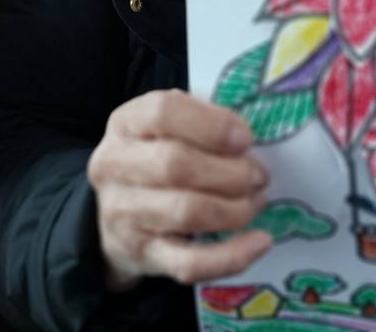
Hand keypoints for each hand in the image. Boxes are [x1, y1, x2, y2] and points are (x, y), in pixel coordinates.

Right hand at [87, 90, 271, 290]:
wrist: (115, 215)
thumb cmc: (153, 157)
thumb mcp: (166, 127)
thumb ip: (202, 123)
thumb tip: (248, 140)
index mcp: (126, 123)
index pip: (163, 112)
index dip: (212, 125)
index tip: (245, 139)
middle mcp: (115, 166)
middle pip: (176, 165)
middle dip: (231, 172)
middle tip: (259, 176)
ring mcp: (124, 214)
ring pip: (186, 212)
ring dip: (235, 208)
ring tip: (256, 201)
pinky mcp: (143, 255)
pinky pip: (190, 263)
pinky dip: (232, 255)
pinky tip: (259, 242)